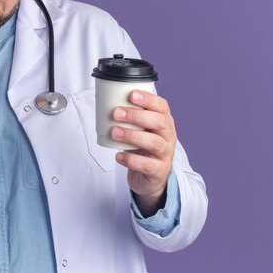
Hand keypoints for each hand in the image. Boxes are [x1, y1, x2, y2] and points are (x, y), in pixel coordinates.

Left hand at [111, 90, 176, 216]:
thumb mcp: (140, 130)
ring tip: (114, 132)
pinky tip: (119, 155)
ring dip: (132, 136)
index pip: (162, 107)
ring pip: (154, 143)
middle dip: (137, 116)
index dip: (148, 99)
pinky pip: (147, 165)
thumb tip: (104, 100)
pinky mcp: (159, 171)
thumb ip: (130, 117)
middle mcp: (168, 137)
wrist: (149, 177)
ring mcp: (165, 154)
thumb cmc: (142, 148)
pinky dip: (131, 160)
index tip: (132, 95)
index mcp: (165, 123)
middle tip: (116, 113)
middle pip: (160, 122)